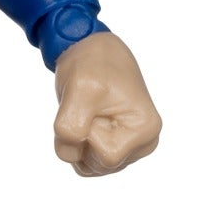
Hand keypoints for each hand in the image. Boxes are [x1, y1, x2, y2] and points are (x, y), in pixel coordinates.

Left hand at [53, 33, 160, 176]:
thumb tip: (71, 153)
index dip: (88, 135)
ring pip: (90, 166)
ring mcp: (130, 146)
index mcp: (145, 129)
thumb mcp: (79, 89)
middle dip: (80, 141)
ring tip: (86, 112)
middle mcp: (144, 142)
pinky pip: (87, 162)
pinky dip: (77, 145)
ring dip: (76, 142)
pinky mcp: (116, 145)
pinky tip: (84, 121)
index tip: (90, 105)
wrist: (92, 49)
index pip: (107, 156)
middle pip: (99, 166)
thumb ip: (71, 126)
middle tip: (85, 107)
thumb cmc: (92, 64)